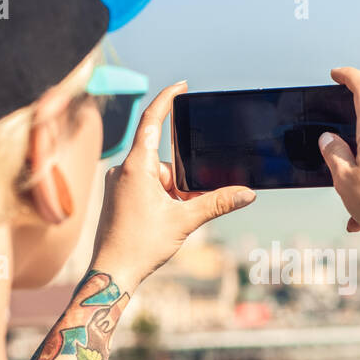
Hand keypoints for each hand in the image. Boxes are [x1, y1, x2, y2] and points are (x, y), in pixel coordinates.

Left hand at [90, 80, 255, 290]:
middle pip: (164, 161)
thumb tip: (248, 193)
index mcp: (136, 167)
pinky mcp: (117, 197)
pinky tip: (163, 221)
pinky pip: (146, 188)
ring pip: (157, 178)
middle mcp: (123, 170)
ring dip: (172, 194)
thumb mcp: (184, 221)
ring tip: (171, 221)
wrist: (112, 273)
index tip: (181, 86)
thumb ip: (217, 203)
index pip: (151, 121)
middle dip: (181, 181)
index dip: (166, 100)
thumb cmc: (140, 246)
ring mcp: (118, 184)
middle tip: (186, 205)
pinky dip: (161, 199)